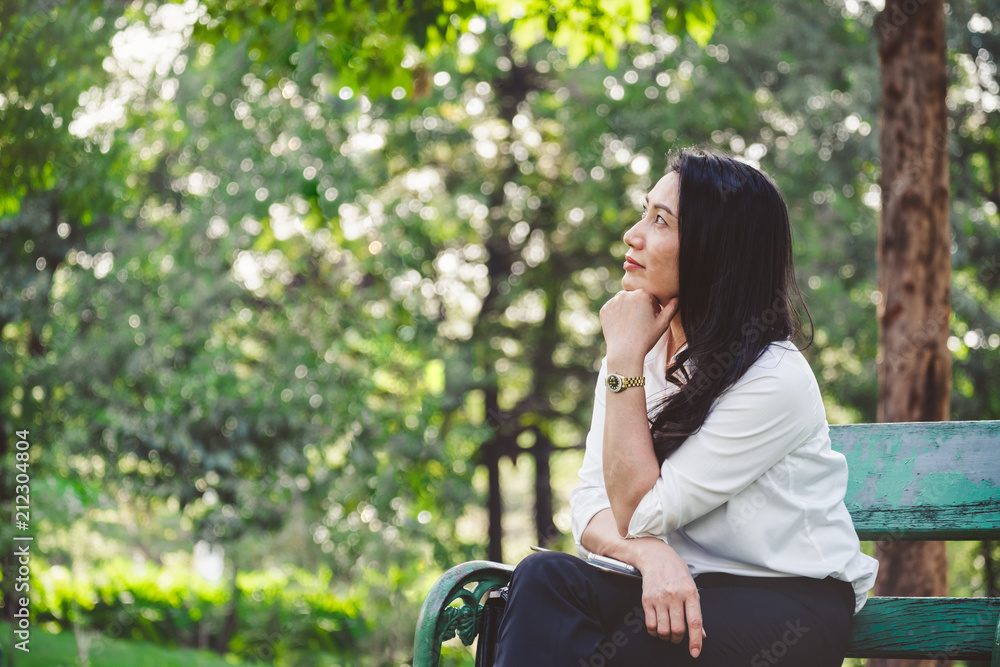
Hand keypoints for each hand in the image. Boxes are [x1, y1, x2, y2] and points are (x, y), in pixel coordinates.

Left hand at [599, 290, 677, 364]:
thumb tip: (677, 298)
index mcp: (642, 294)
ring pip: (623, 301)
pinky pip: (613, 308)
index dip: (652, 308)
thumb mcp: (662, 324)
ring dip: (628, 308)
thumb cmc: (646, 339)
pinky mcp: (604, 310)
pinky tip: (622, 325)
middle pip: (635, 297)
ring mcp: (613, 302)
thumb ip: (671, 309)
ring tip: (632, 324)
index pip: (649, 297)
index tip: (651, 319)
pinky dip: (617, 314)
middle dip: (640, 306)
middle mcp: (626, 295)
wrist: (625, 353)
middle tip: (641, 323)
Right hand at [632, 539, 706, 657]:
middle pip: (678, 629)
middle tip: (678, 637)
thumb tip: (702, 634)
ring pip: (663, 630)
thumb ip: (696, 611)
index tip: (695, 652)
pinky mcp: (647, 599)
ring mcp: (660, 598)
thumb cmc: (677, 572)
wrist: (656, 556)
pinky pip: (650, 625)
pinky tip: (657, 628)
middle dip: (679, 639)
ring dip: (666, 637)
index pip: (695, 622)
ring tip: (668, 634)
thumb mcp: (691, 587)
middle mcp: (675, 596)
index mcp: (690, 593)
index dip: (696, 640)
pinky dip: (654, 632)